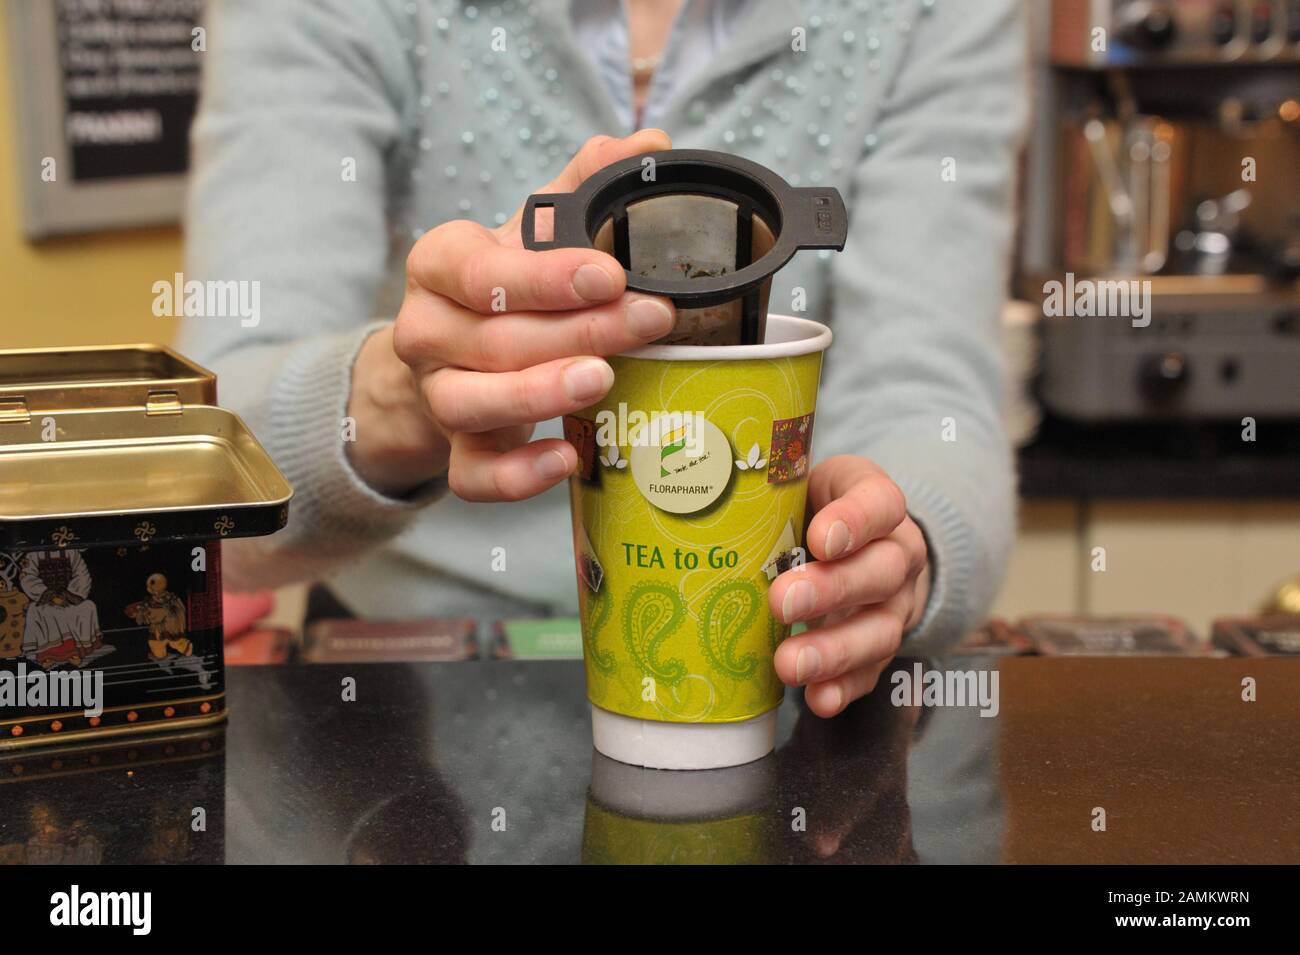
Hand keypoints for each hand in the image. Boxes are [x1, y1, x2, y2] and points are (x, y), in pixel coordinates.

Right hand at [347, 130, 676, 498]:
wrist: (450, 353)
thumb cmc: (505, 285)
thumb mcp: (532, 229)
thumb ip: (585, 185)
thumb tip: (652, 144)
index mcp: (441, 265)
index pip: (481, 271)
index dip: (545, 277)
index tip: (612, 273)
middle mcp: (426, 331)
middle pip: (496, 337)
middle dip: (580, 330)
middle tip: (652, 320)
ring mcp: (437, 394)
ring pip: (471, 403)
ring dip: (540, 393)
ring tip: (604, 380)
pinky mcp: (456, 448)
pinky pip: (472, 476)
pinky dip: (516, 476)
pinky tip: (568, 458)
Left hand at [769, 455, 930, 716]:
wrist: (856, 548)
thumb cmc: (813, 508)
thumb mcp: (802, 482)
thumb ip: (775, 487)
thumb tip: (703, 497)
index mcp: (878, 505)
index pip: (881, 503)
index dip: (855, 520)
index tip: (820, 538)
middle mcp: (896, 555)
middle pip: (881, 572)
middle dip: (833, 590)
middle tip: (783, 601)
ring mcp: (893, 606)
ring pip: (879, 630)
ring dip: (834, 651)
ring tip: (789, 664)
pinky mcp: (879, 648)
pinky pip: (871, 672)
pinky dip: (844, 688)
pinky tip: (817, 698)